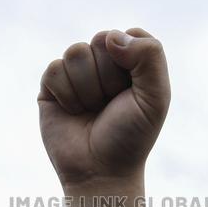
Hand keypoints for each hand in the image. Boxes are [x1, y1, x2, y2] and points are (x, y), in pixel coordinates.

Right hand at [39, 29, 169, 191]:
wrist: (100, 171)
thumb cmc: (131, 135)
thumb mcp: (156, 96)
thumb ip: (150, 56)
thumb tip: (110, 37)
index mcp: (130, 62)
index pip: (127, 35)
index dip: (131, 62)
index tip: (133, 92)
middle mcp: (102, 63)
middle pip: (101, 40)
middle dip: (108, 77)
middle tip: (110, 104)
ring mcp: (76, 73)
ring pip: (76, 52)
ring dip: (87, 88)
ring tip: (91, 110)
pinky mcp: (51, 86)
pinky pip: (55, 69)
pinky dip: (67, 95)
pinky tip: (72, 112)